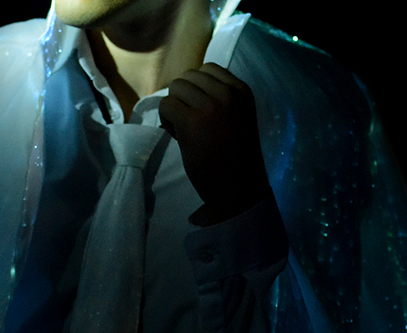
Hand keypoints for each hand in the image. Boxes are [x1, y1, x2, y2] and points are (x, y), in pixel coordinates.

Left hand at [159, 63, 269, 225]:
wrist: (237, 187)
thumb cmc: (236, 159)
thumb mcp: (237, 119)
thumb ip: (219, 102)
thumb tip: (186, 92)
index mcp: (241, 91)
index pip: (208, 69)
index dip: (196, 89)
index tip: (199, 111)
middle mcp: (227, 93)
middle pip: (188, 77)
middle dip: (183, 98)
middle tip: (188, 122)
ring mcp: (210, 105)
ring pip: (176, 88)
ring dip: (174, 107)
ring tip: (182, 129)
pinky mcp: (192, 121)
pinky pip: (166, 105)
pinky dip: (166, 119)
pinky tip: (176, 135)